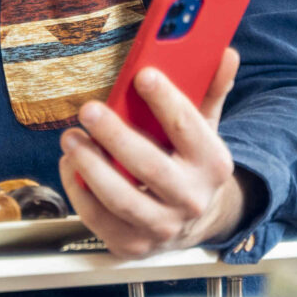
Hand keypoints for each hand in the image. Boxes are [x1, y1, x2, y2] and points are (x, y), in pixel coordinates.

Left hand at [59, 49, 252, 259]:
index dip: (165, 99)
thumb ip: (210, 90)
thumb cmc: (189, 163)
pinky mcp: (133, 244)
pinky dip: (79, 190)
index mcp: (212, 164)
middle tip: (89, 109)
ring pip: (120, 198)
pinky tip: (71, 165)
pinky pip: (98, 218)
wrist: (195, 220)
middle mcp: (191, 198)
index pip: (187, 128)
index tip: (142, 75)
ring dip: (90, 166)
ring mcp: (162, 226)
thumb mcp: (204, 128)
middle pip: (149, 167)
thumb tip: (225, 52)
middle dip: (116, 136)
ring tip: (71, 138)